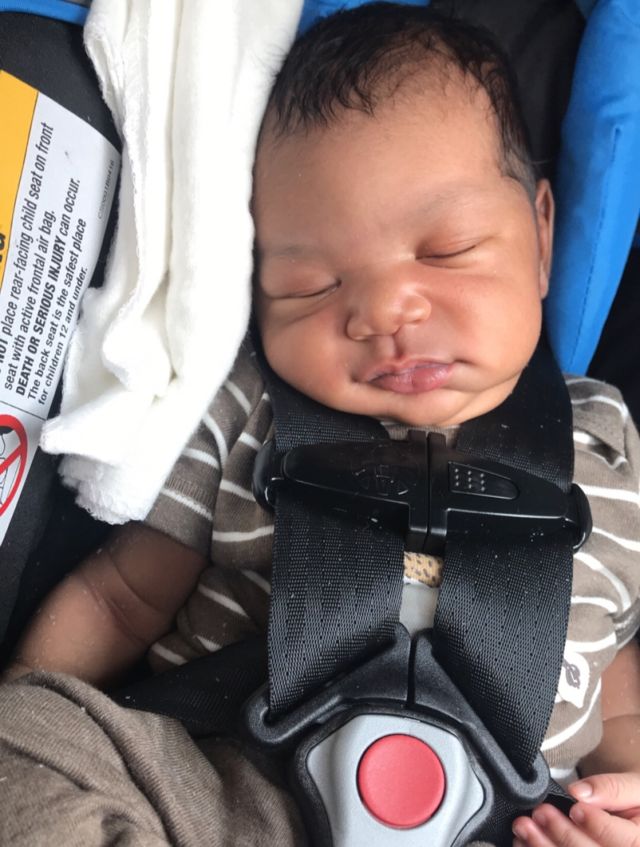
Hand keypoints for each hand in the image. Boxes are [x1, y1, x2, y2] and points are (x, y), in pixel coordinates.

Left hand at [512, 772, 639, 845]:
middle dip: (564, 835)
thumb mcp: (634, 789)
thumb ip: (612, 788)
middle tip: (540, 812)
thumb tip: (580, 793)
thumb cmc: (634, 803)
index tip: (575, 807)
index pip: (626, 842)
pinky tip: (522, 844)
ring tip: (524, 827)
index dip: (597, 825)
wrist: (633, 817)